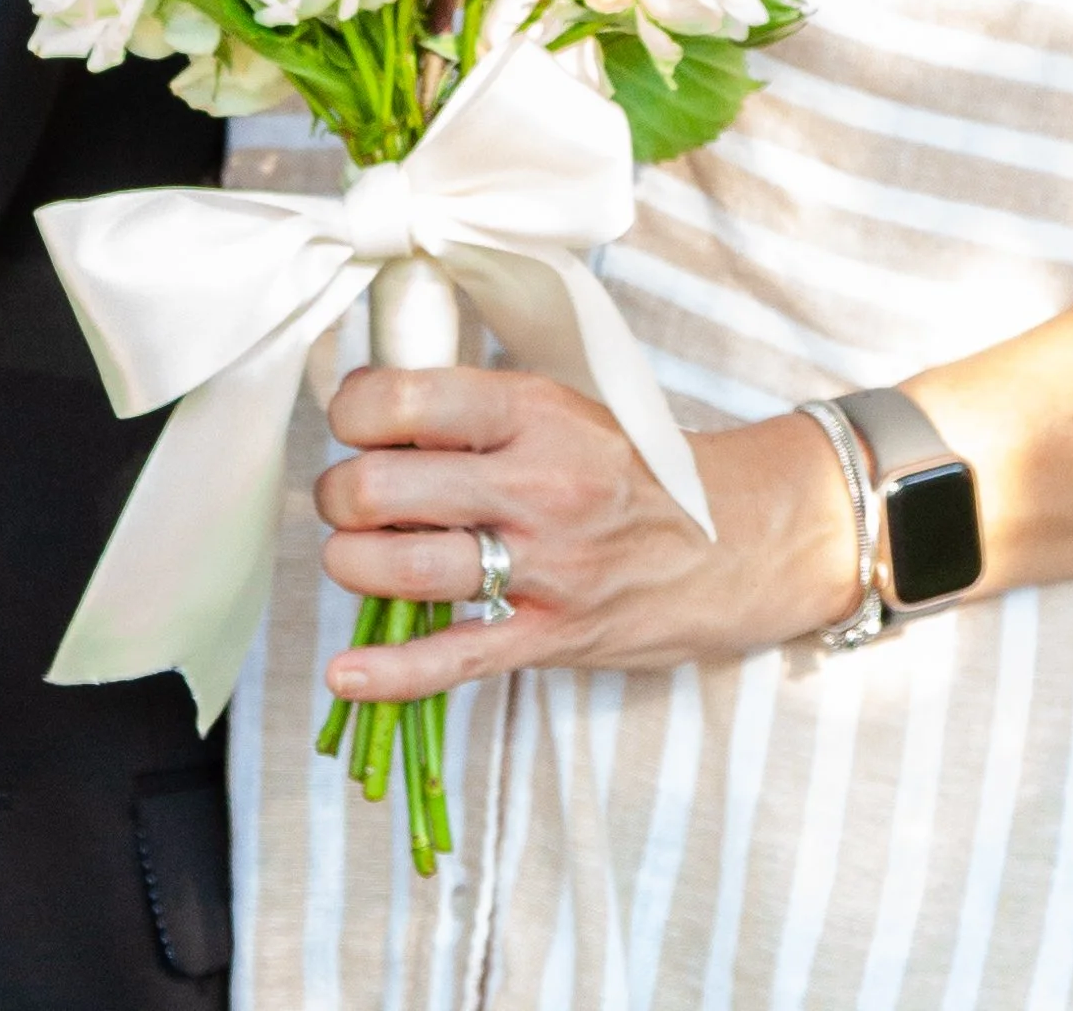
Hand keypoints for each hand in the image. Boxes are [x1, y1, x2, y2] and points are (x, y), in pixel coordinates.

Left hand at [316, 364, 861, 706]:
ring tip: (353, 554)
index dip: (350, 411)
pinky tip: (345, 673)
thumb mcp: (558, 408)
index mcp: (531, 411)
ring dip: (351, 563)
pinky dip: (391, 673)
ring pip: (403, 568)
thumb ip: (471, 410)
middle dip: (339, 495)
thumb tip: (367, 409)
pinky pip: (454, 659)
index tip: (350, 422)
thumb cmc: (626, 468)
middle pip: (383, 488)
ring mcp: (544, 566)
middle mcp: (534, 483)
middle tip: (346, 497)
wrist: (733, 541)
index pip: (402, 399)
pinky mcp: (551, 636)